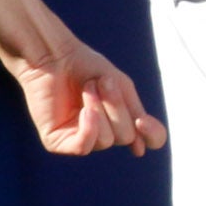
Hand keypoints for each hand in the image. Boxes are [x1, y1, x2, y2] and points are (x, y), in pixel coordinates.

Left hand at [11, 39, 165, 155]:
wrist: (53, 55)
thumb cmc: (85, 66)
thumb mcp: (121, 87)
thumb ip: (134, 114)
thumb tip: (140, 150)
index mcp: (122, 121)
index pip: (149, 140)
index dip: (152, 135)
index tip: (143, 121)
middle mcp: (103, 133)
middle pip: (127, 136)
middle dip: (116, 108)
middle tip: (101, 83)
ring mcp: (80, 139)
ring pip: (106, 140)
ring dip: (99, 110)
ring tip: (87, 88)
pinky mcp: (57, 142)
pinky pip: (83, 147)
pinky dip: (88, 128)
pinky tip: (84, 110)